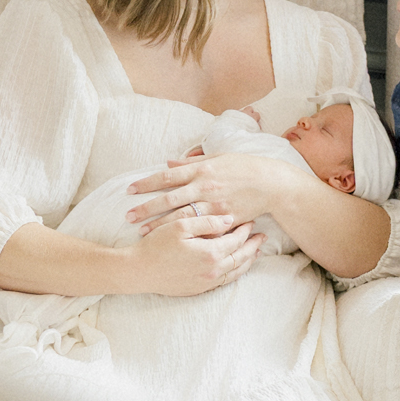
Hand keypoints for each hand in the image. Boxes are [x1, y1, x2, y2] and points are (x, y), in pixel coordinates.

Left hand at [126, 152, 277, 227]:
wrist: (271, 184)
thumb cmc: (244, 168)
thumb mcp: (217, 158)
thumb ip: (191, 163)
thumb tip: (168, 164)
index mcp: (202, 170)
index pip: (167, 177)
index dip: (146, 183)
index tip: (130, 190)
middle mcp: (205, 187)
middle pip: (169, 199)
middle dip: (147, 208)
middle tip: (128, 216)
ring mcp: (214, 205)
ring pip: (182, 217)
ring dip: (160, 225)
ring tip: (142, 231)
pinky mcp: (224, 220)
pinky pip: (201, 230)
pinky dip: (186, 236)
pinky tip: (172, 242)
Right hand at [126, 209, 263, 296]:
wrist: (139, 271)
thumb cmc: (156, 245)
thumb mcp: (180, 226)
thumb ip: (207, 222)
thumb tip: (229, 220)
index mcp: (211, 252)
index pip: (236, 239)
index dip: (245, 229)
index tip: (251, 221)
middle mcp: (213, 270)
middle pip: (241, 257)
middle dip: (253, 246)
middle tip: (262, 236)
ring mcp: (207, 282)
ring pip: (236, 271)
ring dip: (247, 261)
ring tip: (255, 252)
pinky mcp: (199, 289)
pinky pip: (225, 281)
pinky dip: (235, 272)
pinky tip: (236, 266)